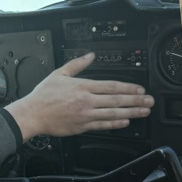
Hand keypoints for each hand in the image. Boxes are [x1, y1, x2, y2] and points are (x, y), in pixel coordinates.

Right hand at [5, 52, 153, 139]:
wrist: (32, 114)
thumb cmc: (43, 96)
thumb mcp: (60, 74)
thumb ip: (77, 64)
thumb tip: (90, 55)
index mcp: (82, 86)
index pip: (111, 86)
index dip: (128, 88)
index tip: (140, 89)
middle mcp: (86, 101)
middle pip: (116, 100)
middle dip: (135, 100)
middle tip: (149, 101)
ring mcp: (85, 115)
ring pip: (113, 113)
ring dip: (131, 112)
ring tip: (143, 112)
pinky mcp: (82, 126)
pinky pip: (102, 125)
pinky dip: (115, 124)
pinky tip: (125, 122)